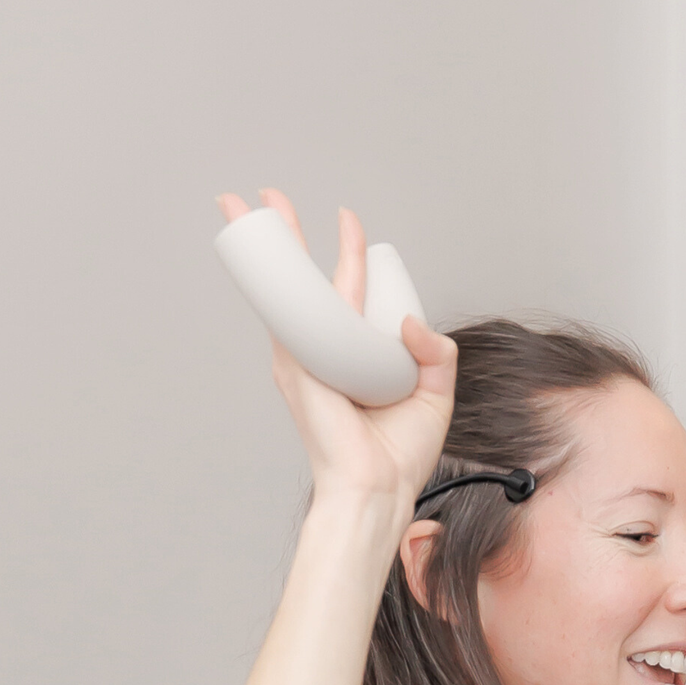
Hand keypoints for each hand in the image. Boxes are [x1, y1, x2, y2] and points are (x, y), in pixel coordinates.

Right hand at [217, 188, 456, 531]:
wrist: (379, 488)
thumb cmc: (397, 456)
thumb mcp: (434, 392)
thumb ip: (434, 351)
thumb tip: (410, 321)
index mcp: (350, 355)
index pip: (342, 292)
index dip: (345, 253)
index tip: (348, 222)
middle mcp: (320, 351)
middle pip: (298, 281)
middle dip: (283, 235)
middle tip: (266, 195)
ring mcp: (303, 355)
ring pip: (286, 285)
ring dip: (269, 241)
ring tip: (251, 202)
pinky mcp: (296, 363)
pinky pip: (289, 308)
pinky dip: (276, 274)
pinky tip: (258, 244)